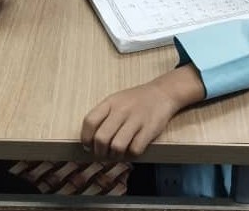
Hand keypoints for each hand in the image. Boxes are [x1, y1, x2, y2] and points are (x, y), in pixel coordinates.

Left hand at [81, 66, 203, 159]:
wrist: (162, 93)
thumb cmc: (135, 100)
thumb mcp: (116, 100)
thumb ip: (103, 116)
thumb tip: (90, 141)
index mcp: (110, 102)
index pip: (90, 121)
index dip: (85, 138)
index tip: (87, 146)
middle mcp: (121, 110)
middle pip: (101, 138)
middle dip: (99, 152)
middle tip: (102, 155)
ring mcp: (136, 120)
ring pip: (117, 146)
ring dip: (115, 156)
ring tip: (117, 155)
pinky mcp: (149, 129)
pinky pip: (135, 149)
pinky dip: (131, 155)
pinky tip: (131, 150)